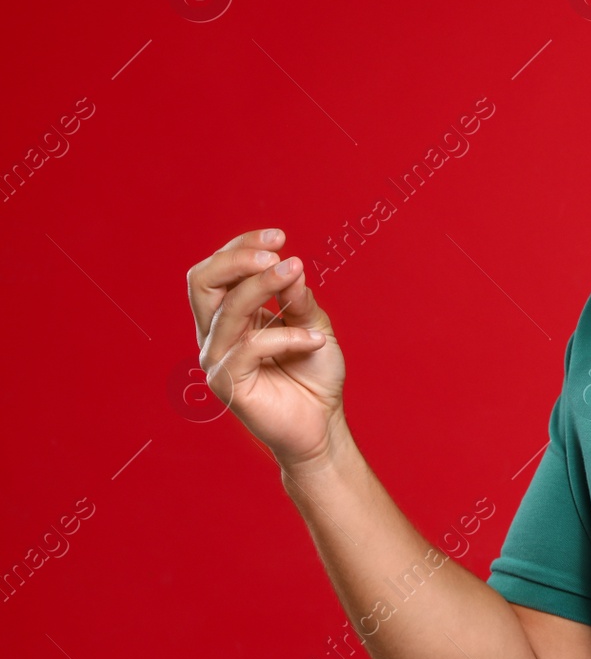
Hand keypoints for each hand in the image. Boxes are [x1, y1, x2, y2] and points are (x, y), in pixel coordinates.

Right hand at [186, 228, 346, 470]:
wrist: (321, 422)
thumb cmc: (314, 373)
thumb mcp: (314, 325)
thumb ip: (298, 298)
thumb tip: (290, 266)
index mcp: (229, 315)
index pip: (216, 270)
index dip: (241, 246)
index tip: (280, 236)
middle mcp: (215, 334)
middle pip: (201, 282)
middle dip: (237, 258)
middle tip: (277, 251)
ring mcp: (217, 359)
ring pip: (227, 310)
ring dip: (263, 285)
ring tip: (296, 272)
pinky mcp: (228, 384)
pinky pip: (251, 347)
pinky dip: (288, 337)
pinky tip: (316, 341)